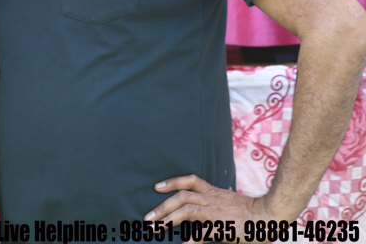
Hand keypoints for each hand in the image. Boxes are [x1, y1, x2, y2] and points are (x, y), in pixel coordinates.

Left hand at [146, 174, 283, 236]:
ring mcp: (216, 211)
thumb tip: (214, 195)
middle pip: (181, 196)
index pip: (189, 180)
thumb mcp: (231, 201)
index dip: (172, 182)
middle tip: (147, 218)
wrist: (271, 214)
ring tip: (156, 229)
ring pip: (186, 209)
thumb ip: (218, 200)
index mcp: (214, 192)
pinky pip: (203, 232)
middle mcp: (212, 199)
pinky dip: (193, 238)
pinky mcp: (223, 226)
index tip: (157, 187)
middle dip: (162, 206)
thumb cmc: (253, 211)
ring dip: (168, 219)